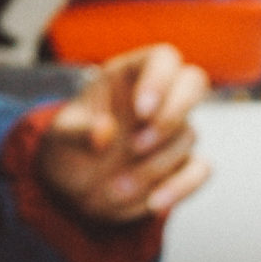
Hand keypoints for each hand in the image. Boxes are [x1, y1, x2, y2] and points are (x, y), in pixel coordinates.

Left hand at [39, 43, 211, 224]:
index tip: (143, 112)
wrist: (75, 190)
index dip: (160, 80)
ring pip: (187, 136)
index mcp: (128, 77)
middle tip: (140, 144)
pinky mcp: (182, 165)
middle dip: (174, 112)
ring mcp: (173, 132)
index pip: (163, 59)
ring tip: (115, 187)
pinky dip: (181, 187)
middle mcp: (158, 99)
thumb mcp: (59, 138)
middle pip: (194, 82)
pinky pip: (201, 170)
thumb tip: (105, 132)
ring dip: (153, 165)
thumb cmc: (69, 150)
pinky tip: (153, 202)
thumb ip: (76, 132)